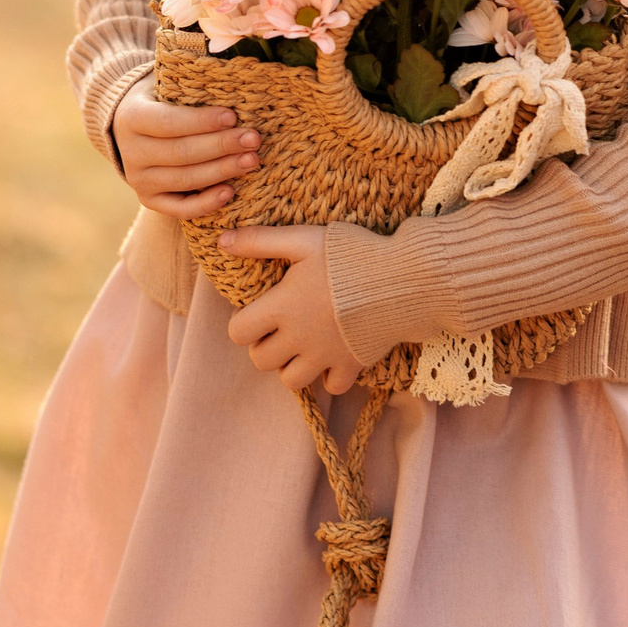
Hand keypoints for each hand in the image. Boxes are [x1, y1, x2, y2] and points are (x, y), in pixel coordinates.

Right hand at [112, 74, 258, 218]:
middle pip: (181, 153)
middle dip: (221, 146)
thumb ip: (192, 81)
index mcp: (132, 118)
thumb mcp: (168, 82)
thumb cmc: (163, 98)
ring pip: (184, 180)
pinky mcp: (149, 199)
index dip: (201, 121)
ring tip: (252, 160)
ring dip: (221, 171)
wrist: (132, 126)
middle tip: (253, 139)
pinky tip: (230, 192)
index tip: (232, 116)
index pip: (169, 123)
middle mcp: (131, 152)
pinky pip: (179, 208)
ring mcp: (139, 179)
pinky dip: (205, 203)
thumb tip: (233, 74)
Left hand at [219, 226, 362, 394]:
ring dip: (292, 365)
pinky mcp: (352, 365)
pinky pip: (332, 387)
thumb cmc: (353, 254)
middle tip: (284, 325)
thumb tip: (222, 241)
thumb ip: (261, 241)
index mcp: (282, 307)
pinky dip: (330, 376)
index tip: (262, 308)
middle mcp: (298, 338)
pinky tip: (335, 353)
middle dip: (266, 345)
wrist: (405, 279)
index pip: (237, 332)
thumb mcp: (305, 239)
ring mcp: (325, 357)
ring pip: (290, 381)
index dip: (244, 322)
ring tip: (305, 343)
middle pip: (260, 361)